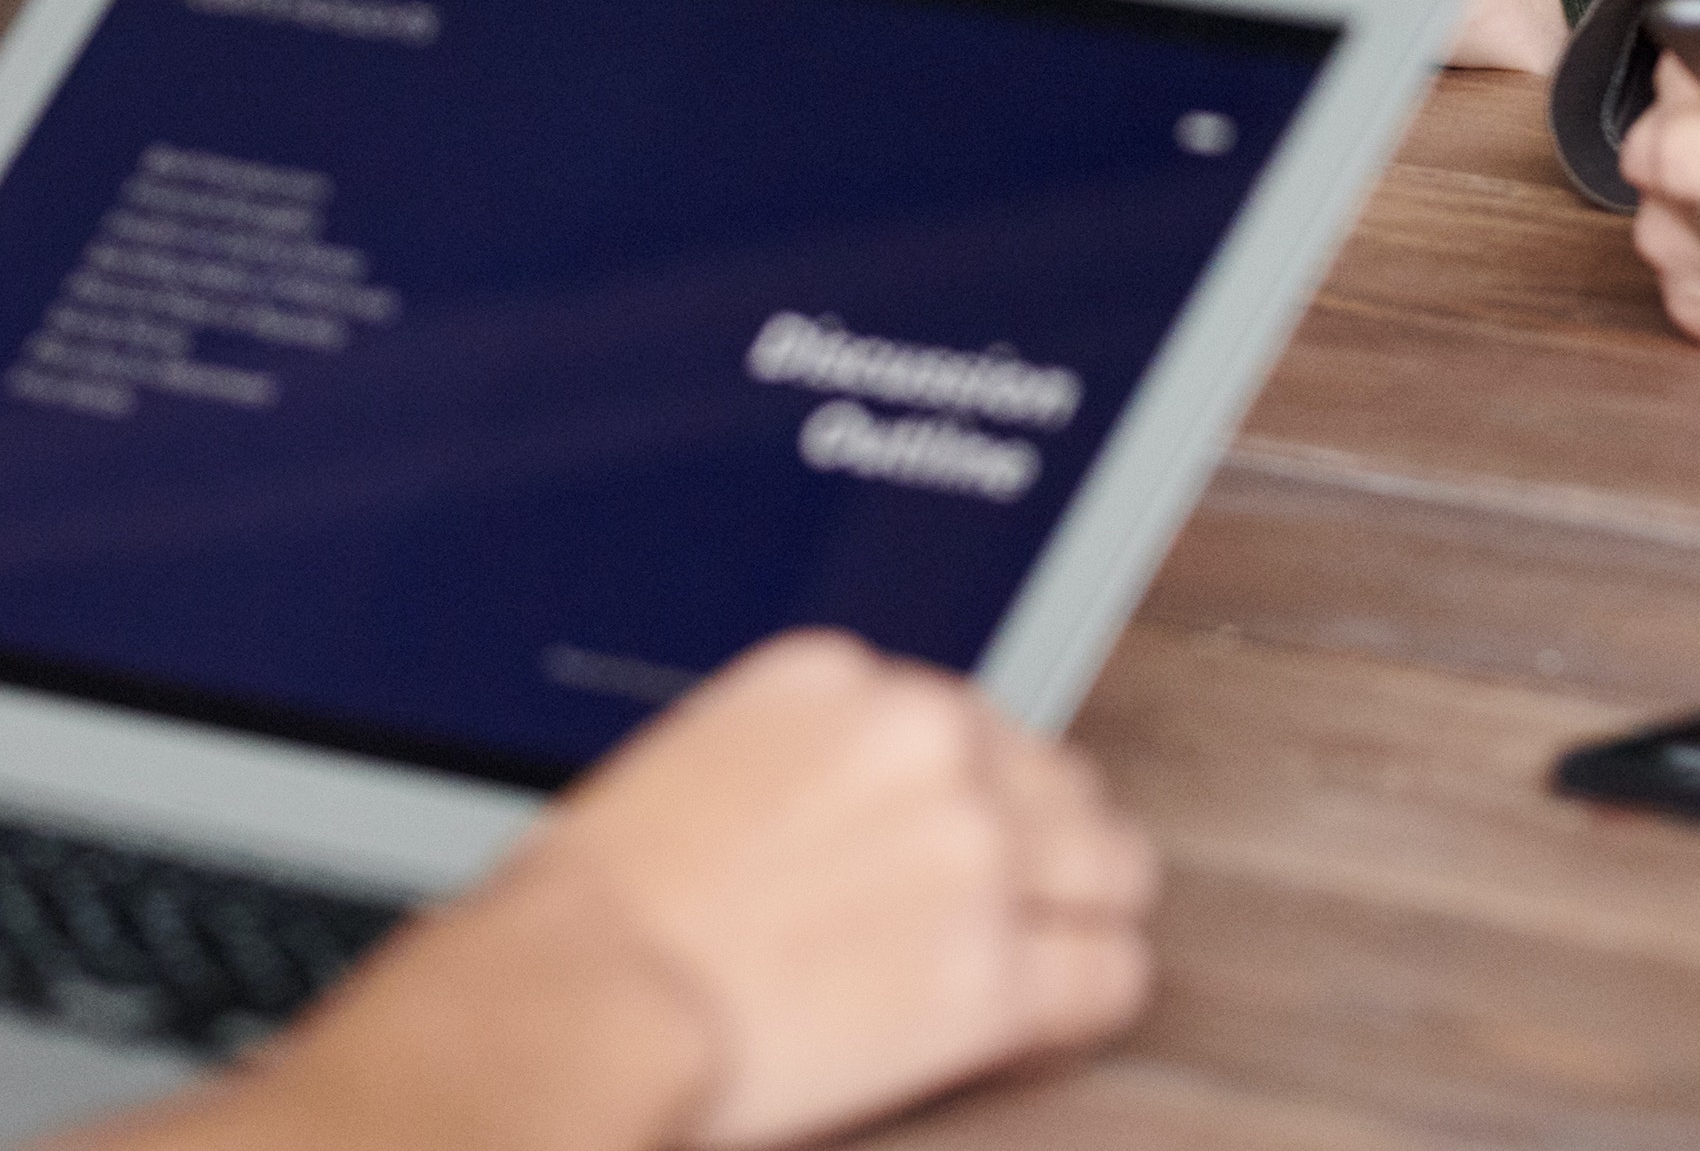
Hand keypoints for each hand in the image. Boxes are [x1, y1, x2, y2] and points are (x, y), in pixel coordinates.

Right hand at [271, 634, 1151, 1149]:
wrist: (584, 990)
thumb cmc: (599, 906)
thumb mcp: (698, 763)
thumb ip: (802, 762)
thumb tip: (850, 816)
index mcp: (841, 676)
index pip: (970, 721)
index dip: (970, 796)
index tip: (950, 842)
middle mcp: (923, 740)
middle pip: (1060, 784)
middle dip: (1040, 848)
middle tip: (1006, 908)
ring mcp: (972, 853)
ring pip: (1114, 869)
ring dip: (1082, 914)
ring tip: (1042, 962)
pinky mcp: (993, 974)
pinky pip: (1110, 978)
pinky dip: (1087, 1004)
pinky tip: (1044, 1022)